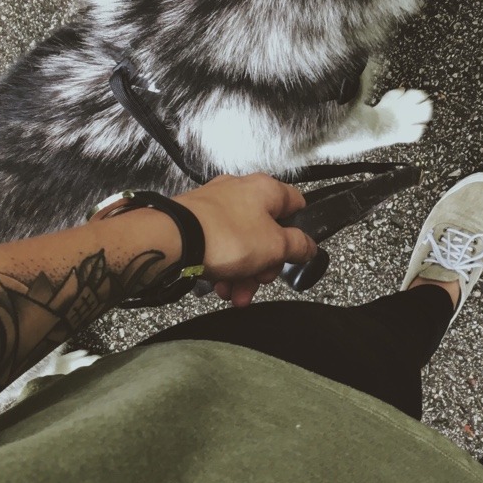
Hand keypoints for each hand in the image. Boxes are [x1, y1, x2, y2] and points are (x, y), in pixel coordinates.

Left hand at [173, 173, 316, 306]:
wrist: (173, 241)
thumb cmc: (223, 236)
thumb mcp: (275, 247)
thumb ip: (298, 246)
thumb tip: (309, 246)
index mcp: (266, 189)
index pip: (296, 205)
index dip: (299, 232)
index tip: (294, 252)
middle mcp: (241, 191)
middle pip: (266, 232)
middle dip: (264, 264)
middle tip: (259, 281)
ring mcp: (216, 205)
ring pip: (242, 242)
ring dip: (243, 273)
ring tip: (235, 293)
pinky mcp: (196, 220)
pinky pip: (219, 245)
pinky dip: (223, 266)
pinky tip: (219, 285)